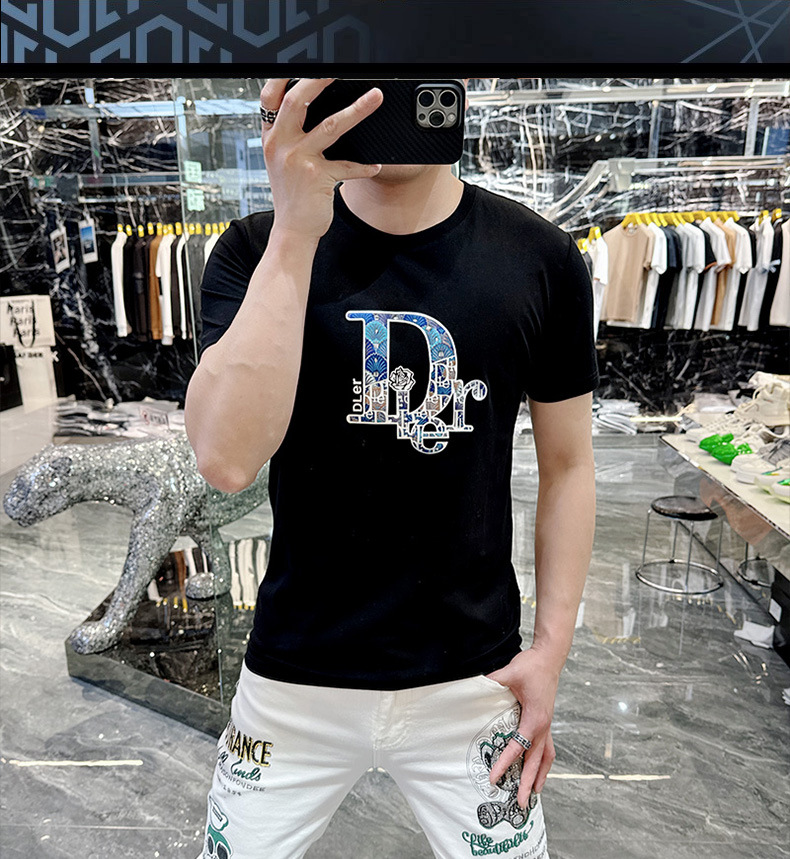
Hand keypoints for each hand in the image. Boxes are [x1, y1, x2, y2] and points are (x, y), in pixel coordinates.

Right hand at [259, 78, 383, 239]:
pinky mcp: (316, 178)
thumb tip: (312, 107)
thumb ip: (290, 136)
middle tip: (342, 69)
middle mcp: (280, 145)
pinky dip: (363, 166)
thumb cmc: (292, 196)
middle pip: (297, 101)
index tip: (304, 63)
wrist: (293, 230)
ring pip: (331, 126)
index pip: (269, 97)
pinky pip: (347, 165)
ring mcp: (297, 160)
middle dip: (320, 80)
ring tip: (375, 97)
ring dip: (357, 110)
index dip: (284, 76)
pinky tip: (375, 165)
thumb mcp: (281, 162)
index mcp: (271, 137)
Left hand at [486, 648, 560, 807]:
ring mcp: (547, 725)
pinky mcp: (545, 722)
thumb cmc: (531, 666)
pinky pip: (547, 748)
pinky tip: (538, 770)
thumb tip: (476, 687)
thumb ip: (493, 682)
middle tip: (518, 803)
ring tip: (533, 795)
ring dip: (540, 776)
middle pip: (536, 761)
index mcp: (535, 718)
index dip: (505, 763)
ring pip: (545, 757)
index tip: (494, 777)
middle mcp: (544, 726)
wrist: (549, 658)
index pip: (518, 746)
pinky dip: (543, 763)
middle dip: (527, 783)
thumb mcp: (510, 672)